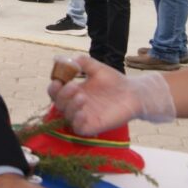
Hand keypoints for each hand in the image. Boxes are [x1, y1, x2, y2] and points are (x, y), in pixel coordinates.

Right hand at [48, 55, 174, 133]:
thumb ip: (83, 62)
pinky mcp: (92, 126)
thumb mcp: (97, 68)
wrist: (133, 93)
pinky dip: (77, 122)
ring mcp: (83, 116)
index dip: (54, 87)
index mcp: (73, 90)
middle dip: (62, 95)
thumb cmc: (115, 81)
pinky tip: (82, 113)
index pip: (56, 91)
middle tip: (73, 85)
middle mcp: (75, 104)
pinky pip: (78, 128)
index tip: (57, 80)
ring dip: (70, 106)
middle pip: (58, 103)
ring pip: (67, 116)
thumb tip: (66, 59)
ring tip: (82, 97)